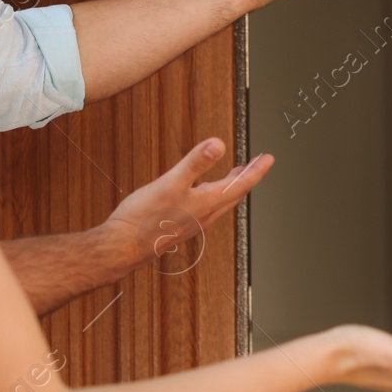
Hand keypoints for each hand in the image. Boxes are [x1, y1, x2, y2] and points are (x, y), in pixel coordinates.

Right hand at [93, 138, 273, 274]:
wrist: (123, 247)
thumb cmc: (144, 218)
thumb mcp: (171, 182)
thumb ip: (195, 163)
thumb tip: (219, 144)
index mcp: (207, 203)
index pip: (241, 185)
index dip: (257, 170)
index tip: (269, 159)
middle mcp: (204, 215)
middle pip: (234, 194)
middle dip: (248, 177)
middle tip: (258, 164)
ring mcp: (193, 221)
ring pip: (221, 201)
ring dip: (232, 186)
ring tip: (236, 175)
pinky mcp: (180, 224)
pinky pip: (207, 207)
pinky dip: (213, 194)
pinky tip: (202, 191)